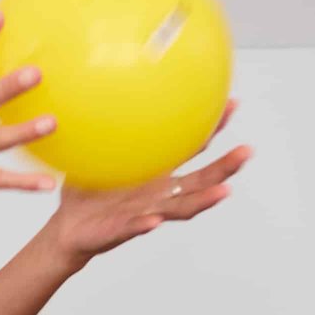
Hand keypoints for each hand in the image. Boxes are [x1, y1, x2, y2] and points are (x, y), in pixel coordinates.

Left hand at [37, 103, 250, 265]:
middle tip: (247, 151)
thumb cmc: (88, 190)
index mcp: (158, 174)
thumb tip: (107, 84)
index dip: (213, 129)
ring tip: (224, 191)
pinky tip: (155, 220)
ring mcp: (145, 213)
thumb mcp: (98, 150)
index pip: (193, 149)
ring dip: (204, 200)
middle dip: (226, 168)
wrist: (67, 226)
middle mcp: (159, 194)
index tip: (231, 104)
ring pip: (182, 208)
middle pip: (202, 182)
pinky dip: (146, 224)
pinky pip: (135, 227)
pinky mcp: (121, 230)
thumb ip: (108, 124)